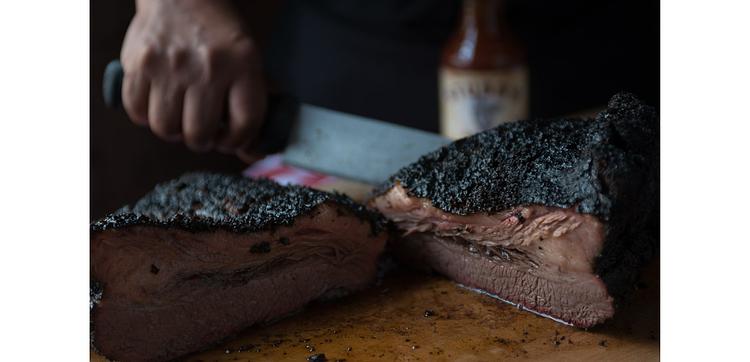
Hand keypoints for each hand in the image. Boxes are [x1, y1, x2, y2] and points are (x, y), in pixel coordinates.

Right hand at [120, 0, 265, 153]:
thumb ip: (252, 104)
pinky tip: (157, 103)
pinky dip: (145, 115)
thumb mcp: (248, 60)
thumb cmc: (219, 36)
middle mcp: (207, 66)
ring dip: (173, 131)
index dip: (237, 142)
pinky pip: (136, 110)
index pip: (244, 124)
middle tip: (202, 131)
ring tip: (179, 117)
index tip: (230, 139)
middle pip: (200, 134)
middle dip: (202, 140)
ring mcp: (170, 65)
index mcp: (243, 64)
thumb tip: (252, 154)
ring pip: (165, 128)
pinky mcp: (138, 63)